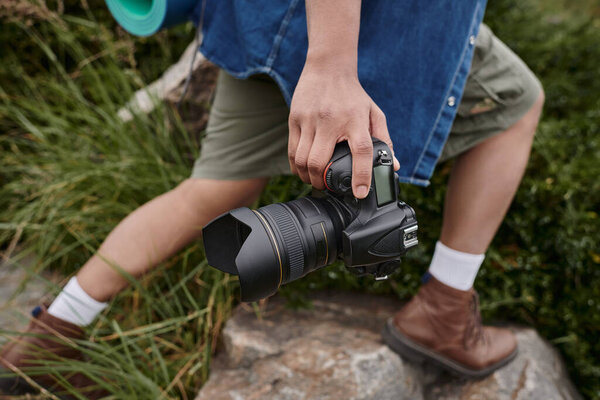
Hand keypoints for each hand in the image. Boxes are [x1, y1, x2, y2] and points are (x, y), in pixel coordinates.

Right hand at [288, 61, 399, 198]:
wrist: (328, 67)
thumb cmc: (353, 95)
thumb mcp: (374, 113)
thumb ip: (385, 140)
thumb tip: (393, 166)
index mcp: (355, 120)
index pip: (361, 152)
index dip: (361, 176)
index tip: (359, 192)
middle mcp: (330, 121)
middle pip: (319, 161)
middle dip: (321, 182)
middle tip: (327, 187)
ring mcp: (310, 120)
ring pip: (302, 160)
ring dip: (307, 177)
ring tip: (314, 181)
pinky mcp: (294, 119)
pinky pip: (292, 151)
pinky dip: (296, 167)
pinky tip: (303, 171)